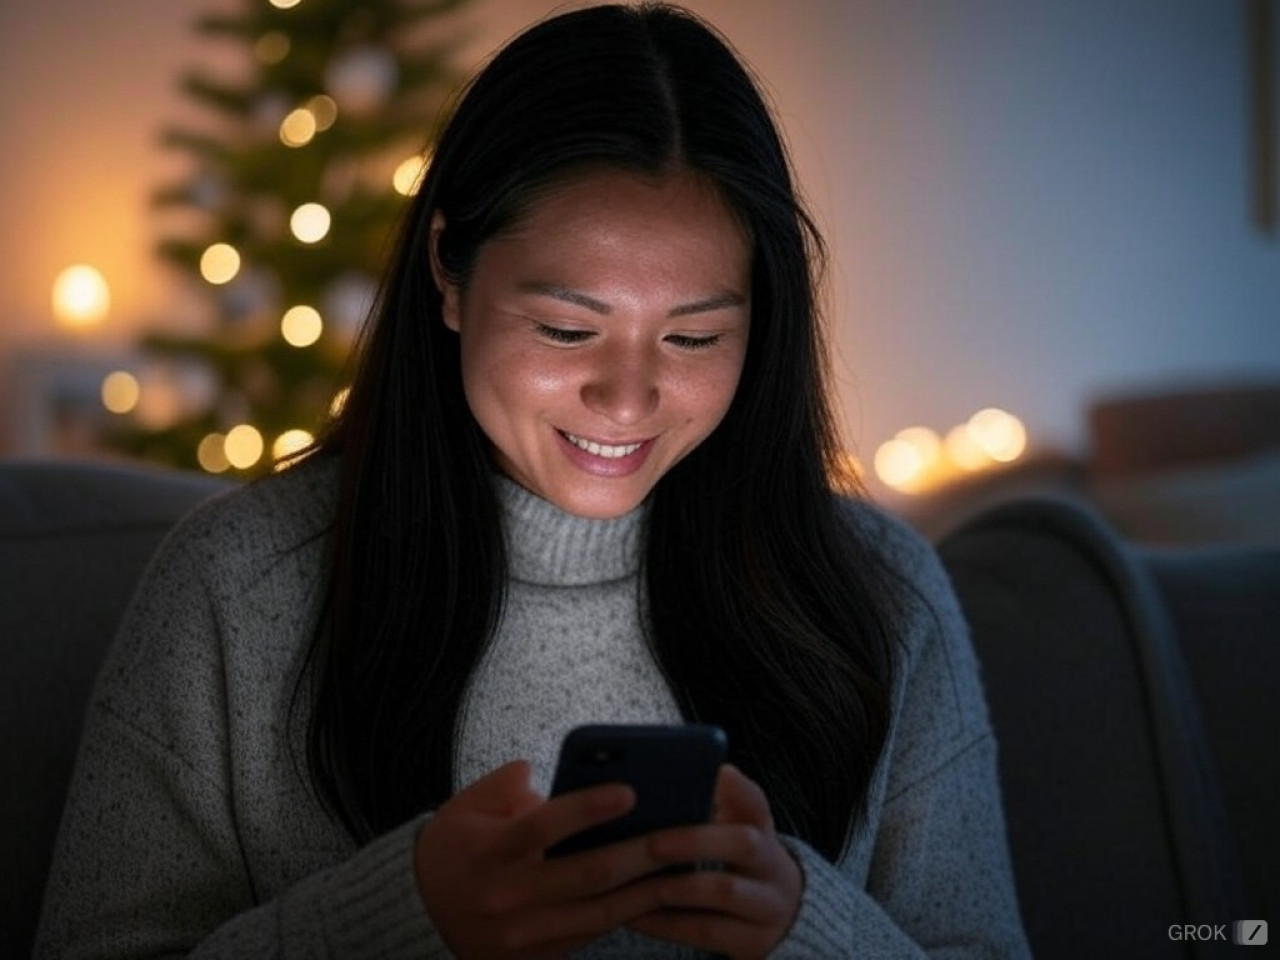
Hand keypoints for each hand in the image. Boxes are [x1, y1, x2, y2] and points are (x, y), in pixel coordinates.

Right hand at [414, 760, 668, 958]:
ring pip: (600, 913)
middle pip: (587, 874)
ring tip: (685, 864)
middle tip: (682, 830)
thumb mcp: (468, 804)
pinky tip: (657, 891)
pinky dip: (628, 913)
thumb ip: (508, 783)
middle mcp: (509, 897)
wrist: (419, 913)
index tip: (629, 791)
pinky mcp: (539, 959)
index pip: (545, 826)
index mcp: (490, 852)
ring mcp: (525, 936)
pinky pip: (593, 935)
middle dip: (640, 851)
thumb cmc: (455, 847)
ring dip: (647, 889)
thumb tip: (546, 774)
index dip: (589, 809)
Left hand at [625, 764, 803, 959]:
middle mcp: (773, 867)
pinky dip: (666, 923)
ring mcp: (768, 907)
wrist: (779, 925)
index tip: (716, 774)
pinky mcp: (753, 943)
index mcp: (764, 833)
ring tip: (632, 877)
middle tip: (653, 841)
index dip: (739, 789)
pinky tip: (634, 915)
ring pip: (723, 889)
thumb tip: (674, 780)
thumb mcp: (735, 838)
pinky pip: (705, 931)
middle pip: (744, 844)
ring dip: (673, 883)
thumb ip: (712, 810)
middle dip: (694, 840)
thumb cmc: (740, 871)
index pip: (757, 804)